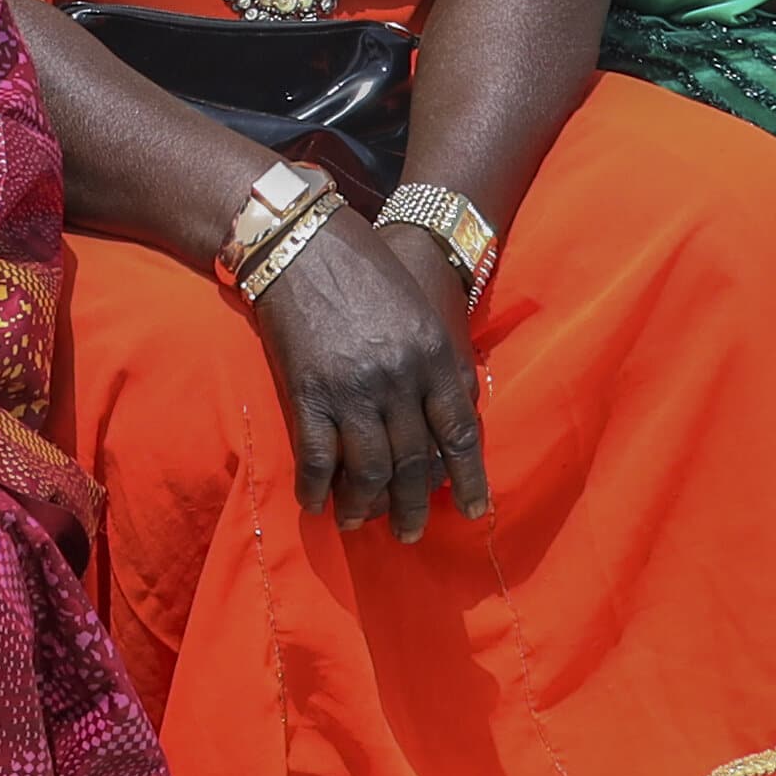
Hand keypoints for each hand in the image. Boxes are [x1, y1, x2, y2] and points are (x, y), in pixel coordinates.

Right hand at [248, 216, 486, 538]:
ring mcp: (353, 389)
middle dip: (412, 505)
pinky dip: (316, 487)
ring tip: (362, 524)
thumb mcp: (421, 311)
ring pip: (369, 469)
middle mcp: (399, 379)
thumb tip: (446, 423)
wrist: (303, 242)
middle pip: (413, 461)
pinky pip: (317, 455)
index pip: (458, 434)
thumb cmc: (368, 268)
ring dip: (366, 506)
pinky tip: (316, 504)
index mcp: (433, 356)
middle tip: (410, 533)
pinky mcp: (309, 391)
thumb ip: (438, 364)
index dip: (467, 478)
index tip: (472, 510)